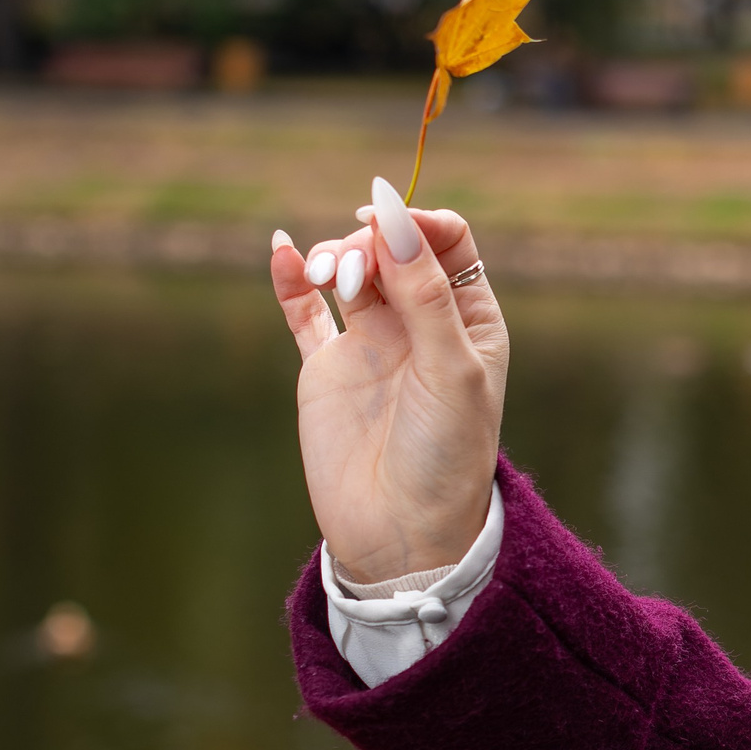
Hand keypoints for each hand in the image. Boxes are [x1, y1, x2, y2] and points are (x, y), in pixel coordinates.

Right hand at [269, 177, 508, 583]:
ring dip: (334, 257)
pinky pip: (305, 312)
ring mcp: (372, 343)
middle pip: (394, 249)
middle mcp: (422, 324)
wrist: (401, 531)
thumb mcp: (451, 369)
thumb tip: (397, 219)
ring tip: (326, 275)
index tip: (385, 218)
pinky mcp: (326, 368)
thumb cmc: (446, 454)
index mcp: (469, 319)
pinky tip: (281, 250)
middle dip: (371, 242)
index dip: (417, 220)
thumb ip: (425, 294)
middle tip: (355, 268)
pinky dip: (291, 278)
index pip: (446, 242)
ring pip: (351, 272)